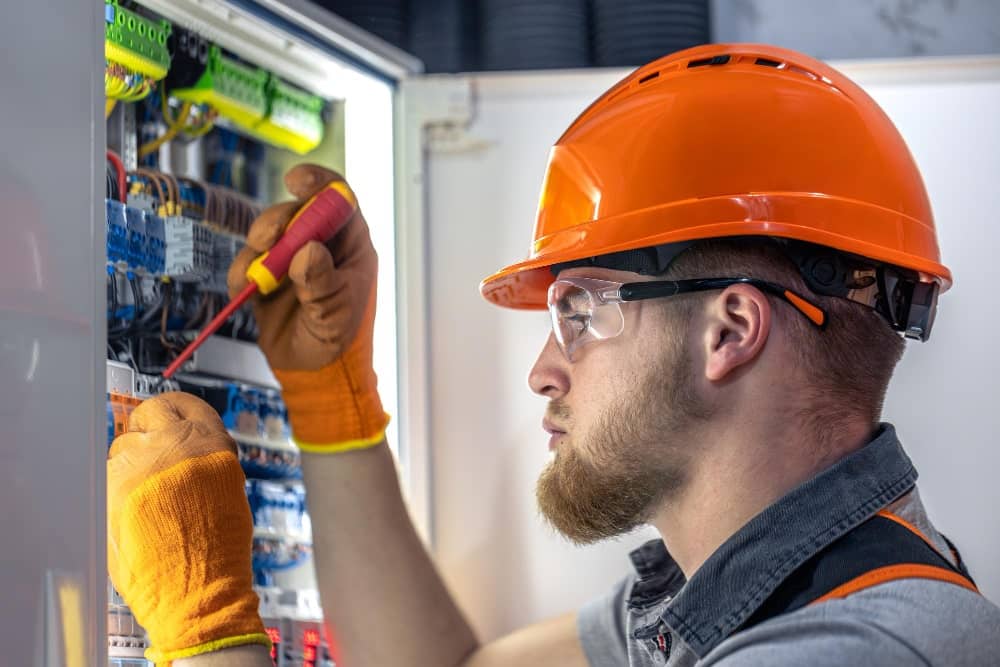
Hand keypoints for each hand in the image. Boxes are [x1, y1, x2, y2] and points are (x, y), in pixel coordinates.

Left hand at [107, 392, 267, 663]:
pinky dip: (115, 490)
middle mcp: (174, 445)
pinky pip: (107, 477)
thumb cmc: (216, 547)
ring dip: (130, 465)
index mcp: (210, 442)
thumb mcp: (226, 487)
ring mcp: (139, 465)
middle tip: (147, 452)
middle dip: (146, 431)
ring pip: (122, 448)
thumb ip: (202, 458)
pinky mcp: (111, 489)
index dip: (171, 410)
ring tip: (144, 500)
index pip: (182, 404)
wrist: (198, 587)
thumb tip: (180, 443)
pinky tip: (132, 515)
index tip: (164, 416)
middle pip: (147, 416)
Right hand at [227, 164, 386, 450]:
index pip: (338, 198)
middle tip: (268, 239)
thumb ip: (322, 282)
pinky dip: (243, 272)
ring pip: (268, 232)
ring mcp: (291, 257)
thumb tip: (308, 251)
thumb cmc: (338, 340)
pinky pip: (247, 261)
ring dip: (259, 245)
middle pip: (295, 210)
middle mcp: (320, 243)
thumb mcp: (336, 313)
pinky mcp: (266, 275)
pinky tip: (249, 291)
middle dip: (278, 219)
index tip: (296, 182)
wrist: (314, 373)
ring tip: (261, 276)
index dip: (318, 183)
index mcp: (351, 243)